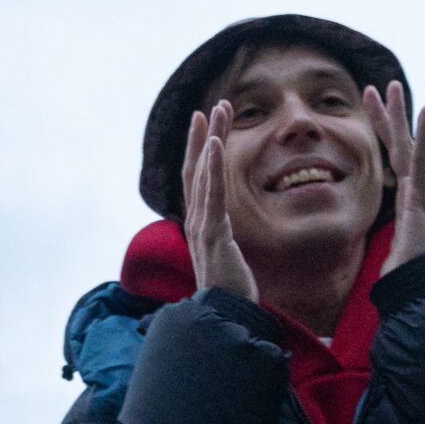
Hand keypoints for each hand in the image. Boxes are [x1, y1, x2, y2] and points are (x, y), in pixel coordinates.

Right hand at [180, 102, 257, 303]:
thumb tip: (224, 227)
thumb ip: (222, 236)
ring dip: (208, 139)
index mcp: (200, 223)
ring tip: (215, 112)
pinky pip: (212, 194)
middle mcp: (196, 220)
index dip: (199, 149)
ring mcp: (202, 226)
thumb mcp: (226, 255)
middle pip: (194, 168)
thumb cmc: (230, 290)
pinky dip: (212, 166)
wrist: (226, 316)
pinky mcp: (214, 234)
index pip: (196, 178)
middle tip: (209, 107)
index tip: (205, 123)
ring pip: (202, 173)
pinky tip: (215, 143)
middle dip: (201, 135)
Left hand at [371, 81, 424, 276]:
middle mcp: (413, 187)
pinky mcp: (420, 195)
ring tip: (394, 86)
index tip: (367, 105)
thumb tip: (378, 240)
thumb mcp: (384, 244)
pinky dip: (424, 134)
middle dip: (387, 114)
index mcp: (404, 195)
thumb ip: (384, 234)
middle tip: (379, 86)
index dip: (379, 130)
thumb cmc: (404, 271)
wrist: (418, 286)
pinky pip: (421, 159)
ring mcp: (418, 189)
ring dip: (401, 114)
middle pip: (399, 143)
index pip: (390, 156)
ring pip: (408, 144)